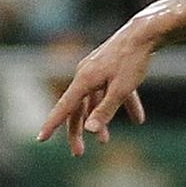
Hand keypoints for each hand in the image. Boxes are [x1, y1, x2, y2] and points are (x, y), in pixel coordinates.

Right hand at [37, 25, 152, 154]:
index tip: (41, 138)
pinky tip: (139, 120)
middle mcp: (85, 75)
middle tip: (78, 152)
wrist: (144, 34)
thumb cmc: (133, 61)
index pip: (64, 107)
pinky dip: (123, 105)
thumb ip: (106, 110)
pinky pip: (112, 91)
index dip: (52, 124)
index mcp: (84, 80)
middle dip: (77, 131)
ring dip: (100, 121)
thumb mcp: (121, 89)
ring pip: (94, 101)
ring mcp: (96, 71)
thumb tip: (89, 129)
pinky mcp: (109, 69)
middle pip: (77, 108)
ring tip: (104, 141)